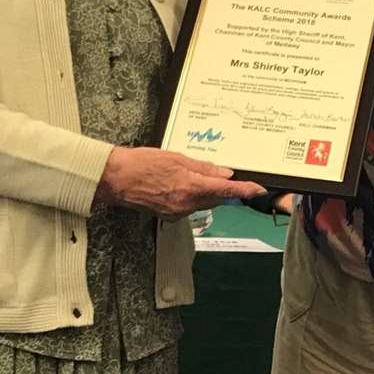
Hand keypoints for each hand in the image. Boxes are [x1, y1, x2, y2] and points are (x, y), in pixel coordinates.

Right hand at [95, 146, 265, 217]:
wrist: (115, 179)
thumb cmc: (141, 164)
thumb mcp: (176, 158)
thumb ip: (203, 168)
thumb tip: (224, 172)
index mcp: (190, 187)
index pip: (226, 190)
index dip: (245, 190)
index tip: (258, 190)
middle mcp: (186, 204)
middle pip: (215, 198)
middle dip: (221, 188)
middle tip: (223, 174)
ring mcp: (177, 212)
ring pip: (202, 203)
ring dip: (205, 191)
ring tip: (189, 174)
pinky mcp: (169, 215)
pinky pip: (188, 206)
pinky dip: (191, 196)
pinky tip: (179, 184)